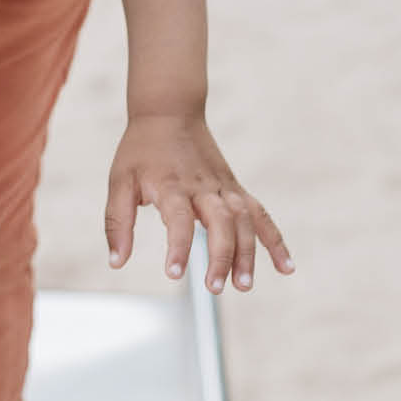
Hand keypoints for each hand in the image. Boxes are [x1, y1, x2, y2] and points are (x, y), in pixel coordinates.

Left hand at [105, 114, 292, 292]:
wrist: (170, 112)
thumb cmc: (142, 150)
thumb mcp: (119, 182)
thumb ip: (117, 222)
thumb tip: (116, 262)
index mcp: (171, 185)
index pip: (177, 219)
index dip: (177, 246)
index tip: (174, 273)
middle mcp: (203, 187)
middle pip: (219, 222)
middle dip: (221, 256)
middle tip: (214, 287)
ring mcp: (224, 187)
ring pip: (244, 221)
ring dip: (247, 254)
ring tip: (244, 285)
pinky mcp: (235, 188)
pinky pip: (260, 215)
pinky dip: (275, 240)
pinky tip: (285, 266)